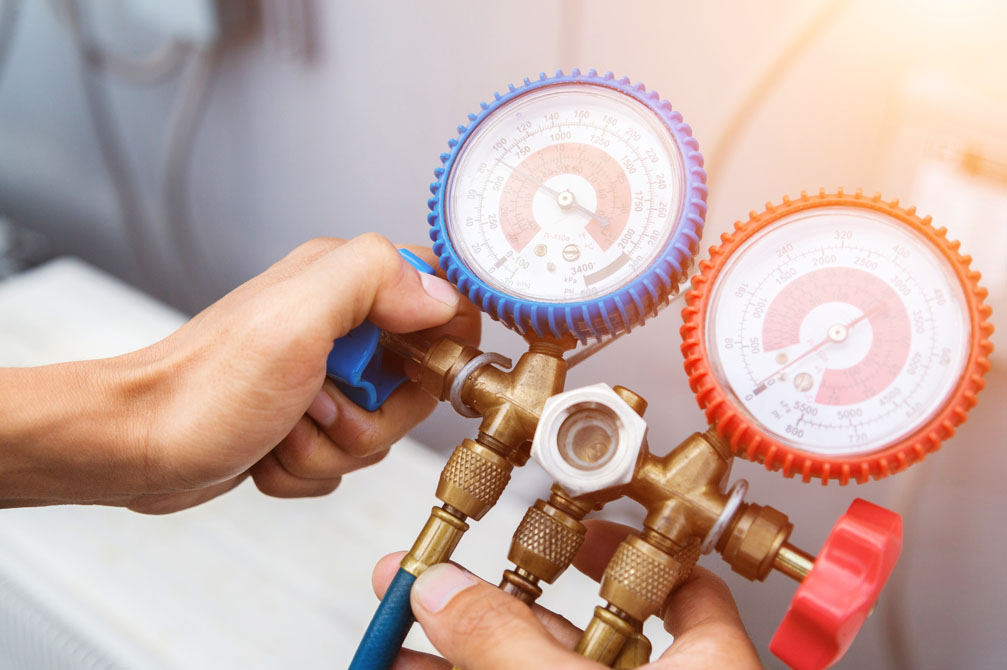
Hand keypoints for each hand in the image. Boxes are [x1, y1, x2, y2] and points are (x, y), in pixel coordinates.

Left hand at [1, 234, 478, 511]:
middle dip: (373, 416)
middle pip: (418, 381)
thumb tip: (440, 294)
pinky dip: (311, 466)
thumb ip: (373, 281)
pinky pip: (347, 457)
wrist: (139, 447)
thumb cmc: (202, 390)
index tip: (411, 374)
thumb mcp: (295, 321)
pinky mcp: (308, 418)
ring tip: (286, 425)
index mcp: (343, 282)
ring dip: (334, 447)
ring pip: (383, 428)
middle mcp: (338, 323)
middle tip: (322, 402)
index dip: (443, 345)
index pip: (441, 299)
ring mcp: (324, 374)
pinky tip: (271, 447)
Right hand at [370, 520, 761, 668]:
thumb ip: (508, 642)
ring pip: (543, 668)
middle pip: (582, 633)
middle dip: (499, 605)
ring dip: (469, 649)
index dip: (619, 543)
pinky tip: (417, 669)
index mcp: (710, 669)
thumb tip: (444, 591)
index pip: (682, 583)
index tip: (565, 523)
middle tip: (442, 578)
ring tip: (406, 630)